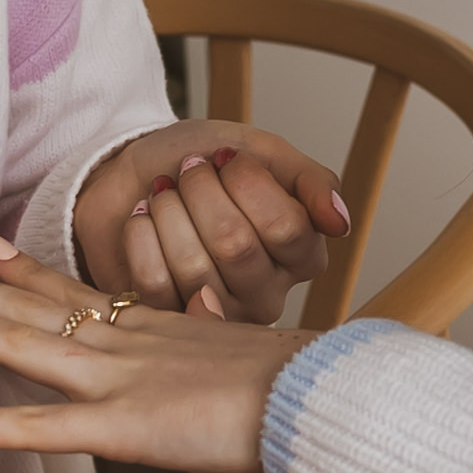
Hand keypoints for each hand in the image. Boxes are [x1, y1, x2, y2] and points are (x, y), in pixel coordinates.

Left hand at [0, 235, 307, 471]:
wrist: (323, 399)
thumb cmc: (298, 388)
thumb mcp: (246, 355)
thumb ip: (216, 341)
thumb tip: (217, 324)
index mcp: (153, 329)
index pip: (74, 292)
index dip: (21, 269)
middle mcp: (123, 343)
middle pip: (28, 306)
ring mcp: (115, 380)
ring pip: (17, 344)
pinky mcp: (117, 427)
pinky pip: (31, 427)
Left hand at [73, 122, 348, 324]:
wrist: (132, 170)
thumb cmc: (202, 163)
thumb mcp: (263, 153)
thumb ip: (310, 181)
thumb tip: (340, 223)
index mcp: (302, 255)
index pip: (286, 227)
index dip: (247, 181)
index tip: (226, 157)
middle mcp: (267, 294)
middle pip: (235, 245)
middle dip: (201, 191)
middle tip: (189, 171)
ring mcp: (218, 314)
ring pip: (194, 268)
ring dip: (168, 211)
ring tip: (164, 193)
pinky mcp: (167, 319)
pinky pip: (156, 284)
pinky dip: (142, 236)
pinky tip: (143, 218)